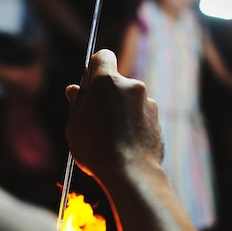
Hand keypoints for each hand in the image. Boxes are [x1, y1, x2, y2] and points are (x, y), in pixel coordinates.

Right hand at [65, 49, 162, 182]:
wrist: (130, 173)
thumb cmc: (95, 147)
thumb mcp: (74, 124)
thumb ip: (78, 102)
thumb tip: (77, 90)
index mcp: (107, 80)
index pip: (102, 57)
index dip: (94, 68)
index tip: (88, 85)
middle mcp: (131, 85)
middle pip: (115, 83)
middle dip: (106, 96)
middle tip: (93, 119)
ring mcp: (147, 102)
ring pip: (128, 101)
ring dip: (120, 112)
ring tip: (109, 139)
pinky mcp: (157, 119)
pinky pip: (140, 117)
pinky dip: (132, 125)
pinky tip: (124, 145)